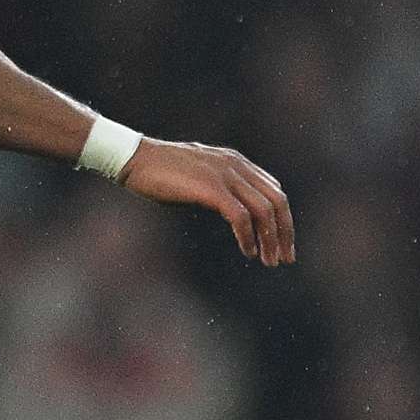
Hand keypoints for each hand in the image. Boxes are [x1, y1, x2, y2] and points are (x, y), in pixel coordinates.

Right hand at [122, 137, 297, 267]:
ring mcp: (225, 174)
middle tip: (285, 258)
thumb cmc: (161, 171)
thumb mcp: (200, 176)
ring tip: (268, 261)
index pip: (274, 190)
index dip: (283, 218)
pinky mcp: (211, 187)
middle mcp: (236, 166)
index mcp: (237, 162)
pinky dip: (248, 237)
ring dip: (270, 240)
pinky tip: (248, 251)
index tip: (284, 243)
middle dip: (285, 232)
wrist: (133, 158)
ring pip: (263, 211)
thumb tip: (235, 214)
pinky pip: (241, 216)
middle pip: (277, 201)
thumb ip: (221, 188)